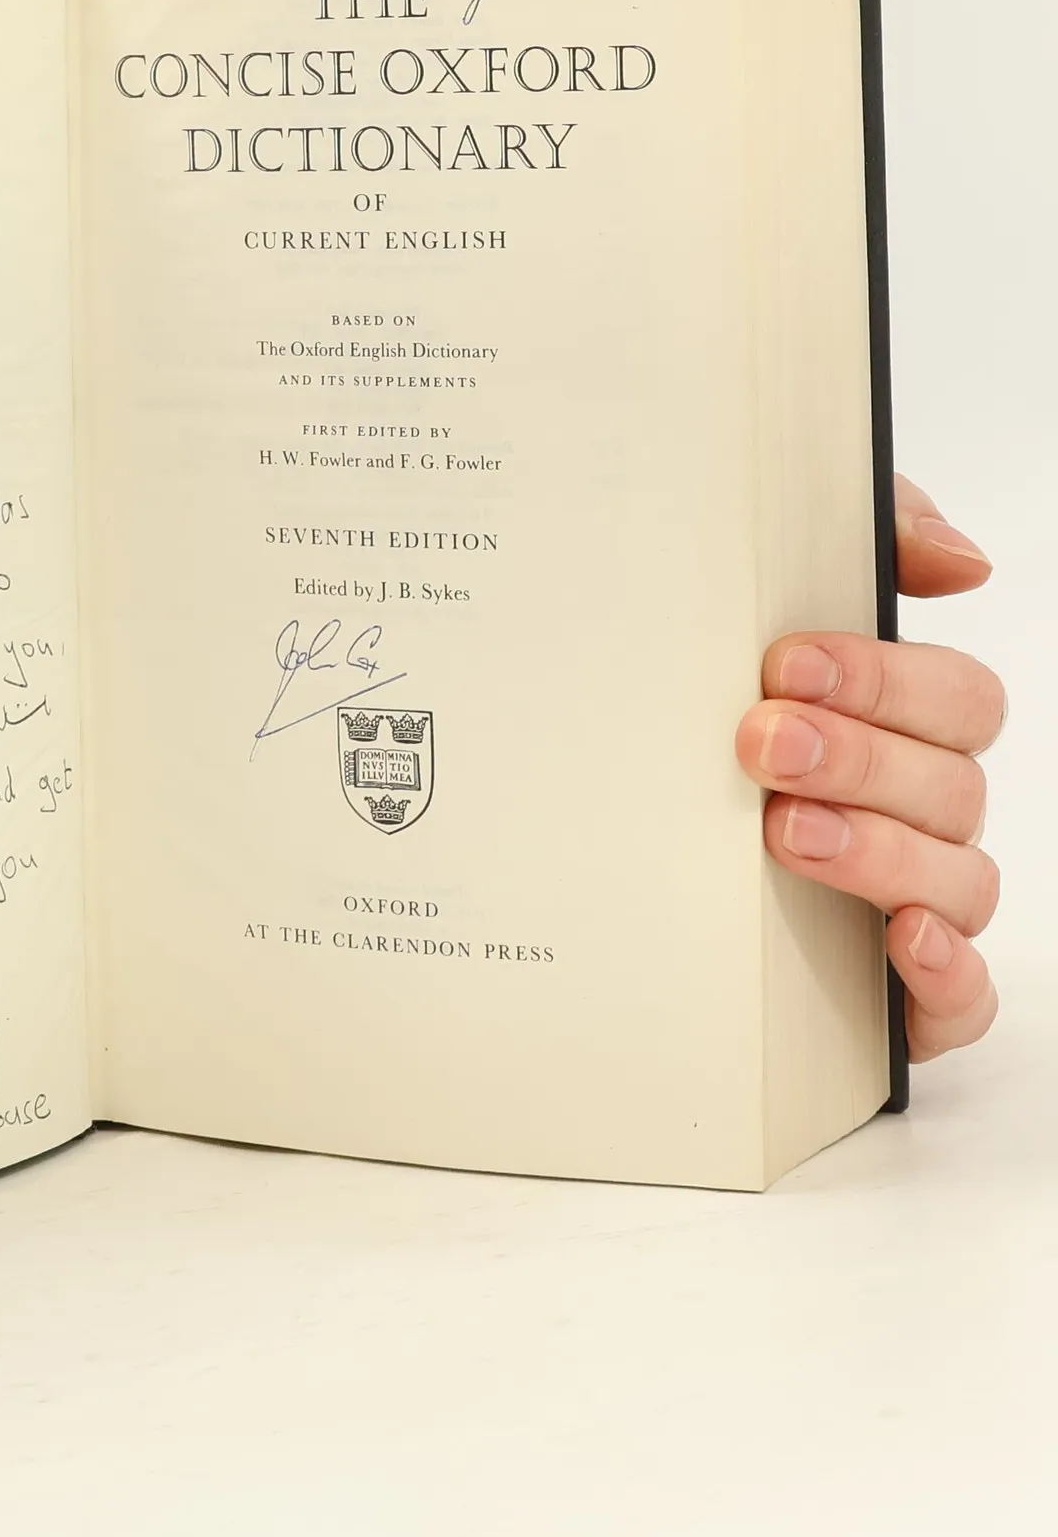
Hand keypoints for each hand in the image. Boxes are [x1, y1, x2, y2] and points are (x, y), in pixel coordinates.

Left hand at [735, 477, 1002, 1062]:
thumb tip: (960, 559)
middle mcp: (913, 812)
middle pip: (951, 783)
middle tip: (760, 742)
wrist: (573, 844)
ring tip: (782, 830)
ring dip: (878, 851)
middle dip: (858, 757)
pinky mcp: (896, 995)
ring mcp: (910, 902)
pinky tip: (898, 938)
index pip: (953, 698)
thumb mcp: (750, 601)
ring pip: (957, 881)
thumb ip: (861, 540)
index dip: (883, 680)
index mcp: (893, 727)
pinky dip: (948, 972)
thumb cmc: (693, 707)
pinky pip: (963, 997)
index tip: (783, 665)